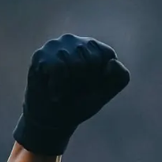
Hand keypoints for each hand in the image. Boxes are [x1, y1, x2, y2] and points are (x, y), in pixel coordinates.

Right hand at [13, 34, 129, 154]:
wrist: (53, 119)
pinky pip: (57, 68)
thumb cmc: (81, 103)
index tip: (92, 86)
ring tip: (64, 88)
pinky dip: (58, 86)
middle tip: (75, 89)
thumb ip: (119, 78)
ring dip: (71, 85)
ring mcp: (58, 45)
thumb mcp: (106, 93)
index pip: (107, 54)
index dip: (101, 77)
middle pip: (91, 60)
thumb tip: (113, 61)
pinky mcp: (42, 54)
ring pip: (75, 64)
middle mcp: (77, 42)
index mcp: (96, 49)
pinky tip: (54, 90)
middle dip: (85, 81)